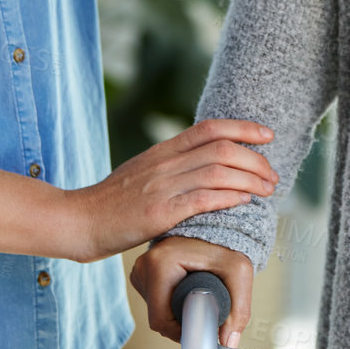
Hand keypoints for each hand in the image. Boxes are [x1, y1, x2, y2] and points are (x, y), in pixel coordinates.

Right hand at [66, 119, 277, 263]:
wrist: (77, 221)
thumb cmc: (111, 203)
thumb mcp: (142, 172)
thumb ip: (171, 166)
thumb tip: (205, 166)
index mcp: (162, 150)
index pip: (210, 128)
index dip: (243, 128)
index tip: (267, 135)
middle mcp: (165, 162)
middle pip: (222, 148)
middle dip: (255, 160)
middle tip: (272, 175)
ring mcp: (161, 186)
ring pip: (218, 171)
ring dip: (250, 179)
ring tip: (267, 190)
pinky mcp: (158, 213)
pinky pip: (202, 199)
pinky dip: (229, 197)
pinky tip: (244, 201)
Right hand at [132, 235, 255, 347]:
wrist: (216, 226)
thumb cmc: (226, 244)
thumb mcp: (239, 272)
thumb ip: (239, 309)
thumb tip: (228, 342)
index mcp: (161, 263)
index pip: (160, 318)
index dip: (180, 331)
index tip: (200, 328)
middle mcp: (145, 264)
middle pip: (156, 315)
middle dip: (179, 321)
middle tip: (201, 313)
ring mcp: (141, 267)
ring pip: (154, 309)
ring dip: (173, 311)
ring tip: (194, 298)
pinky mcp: (142, 271)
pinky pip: (153, 299)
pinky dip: (168, 302)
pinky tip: (184, 292)